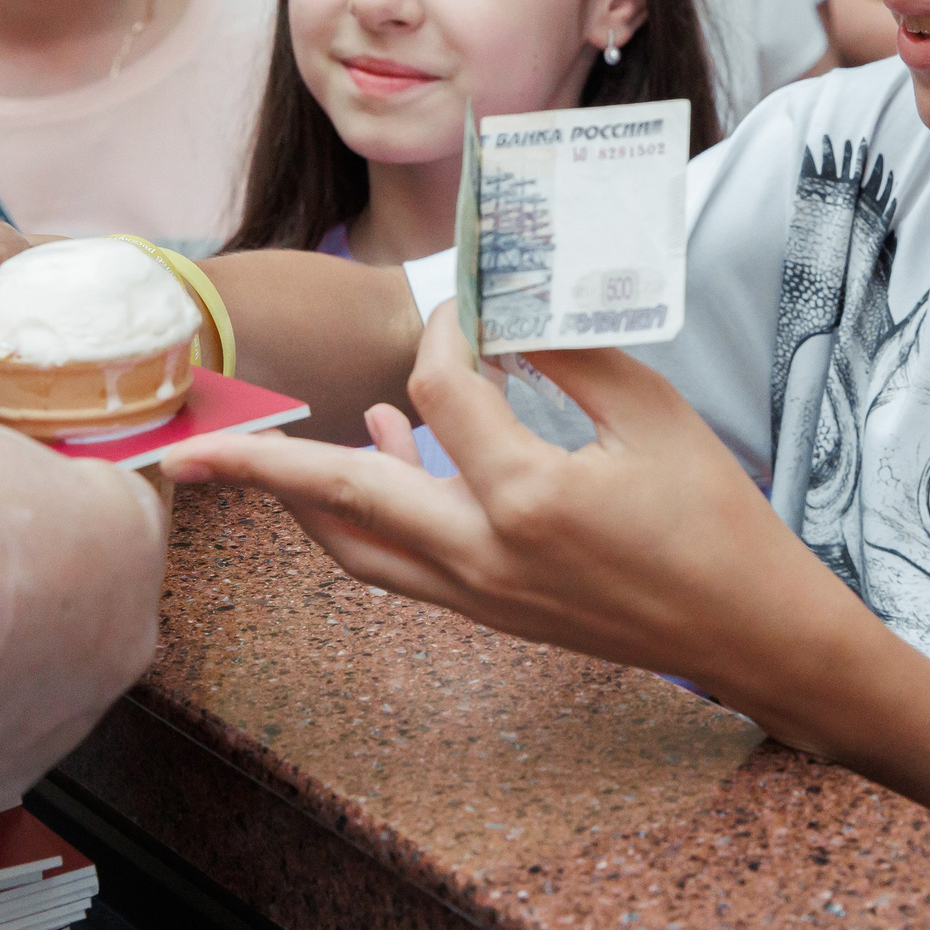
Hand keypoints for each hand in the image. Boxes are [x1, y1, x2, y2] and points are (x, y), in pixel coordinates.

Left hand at [165, 305, 874, 751]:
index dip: (449, 326)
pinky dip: (368, 515)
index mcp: (528, 496)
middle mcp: (484, 554)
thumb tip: (499, 298)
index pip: (444, 386)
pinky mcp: (488, 611)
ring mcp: (478, 593)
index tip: (473, 299)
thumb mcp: (652, 412)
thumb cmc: (715, 518)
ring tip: (259, 453)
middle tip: (182, 447)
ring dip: (304, 497)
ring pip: (356, 545)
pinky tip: (380, 447)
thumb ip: (569, 349)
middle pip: (343, 495)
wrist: (746, 631)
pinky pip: (398, 564)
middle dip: (258, 467)